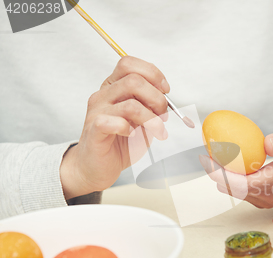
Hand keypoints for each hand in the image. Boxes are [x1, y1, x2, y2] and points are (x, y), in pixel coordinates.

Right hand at [60, 56, 169, 199]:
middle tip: (163, 115)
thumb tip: (166, 97)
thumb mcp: (141, 119)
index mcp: (113, 87)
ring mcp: (97, 112)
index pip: (129, 64)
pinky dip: (129, 129)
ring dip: (151, 119)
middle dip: (157, 98)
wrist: (97, 166)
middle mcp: (103, 95)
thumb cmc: (120, 141)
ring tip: (157, 131)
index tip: (165, 90)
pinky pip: (112, 122)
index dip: (152, 73)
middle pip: (133, 81)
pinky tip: (132, 135)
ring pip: (130, 104)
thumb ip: (150, 104)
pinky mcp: (94, 130)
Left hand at [199, 126, 272, 207]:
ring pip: (240, 194)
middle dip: (218, 175)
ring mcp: (272, 199)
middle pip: (237, 191)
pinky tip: (230, 168)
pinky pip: (246, 193)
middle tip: (206, 156)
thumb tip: (266, 143)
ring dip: (224, 179)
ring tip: (214, 159)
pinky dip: (234, 182)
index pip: (245, 184)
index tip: (209, 159)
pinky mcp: (270, 199)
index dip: (223, 174)